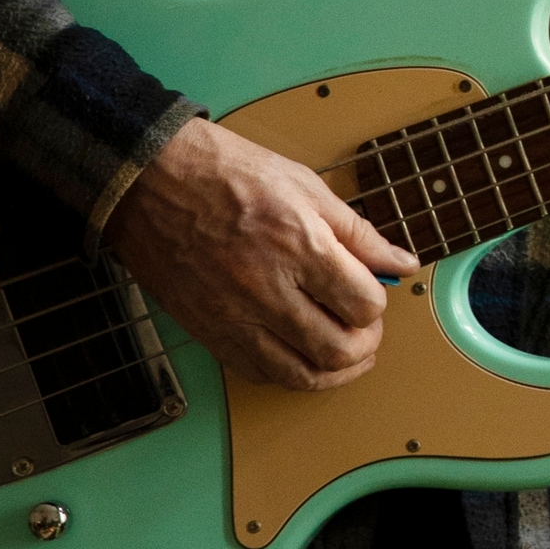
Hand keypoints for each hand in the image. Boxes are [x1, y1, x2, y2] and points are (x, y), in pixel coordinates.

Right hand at [102, 114, 419, 392]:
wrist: (150, 181)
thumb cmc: (225, 173)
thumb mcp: (305, 186)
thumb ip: (358, 233)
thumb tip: (399, 262)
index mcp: (299, 246)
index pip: (363, 305)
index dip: (378, 304)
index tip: (374, 294)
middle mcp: (267, 289)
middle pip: (338, 350)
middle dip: (365, 346)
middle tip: (366, 330)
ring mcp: (234, 317)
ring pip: (300, 375)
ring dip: (334, 372)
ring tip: (344, 354)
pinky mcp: (209, 332)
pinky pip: (258, 373)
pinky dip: (288, 373)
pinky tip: (299, 353)